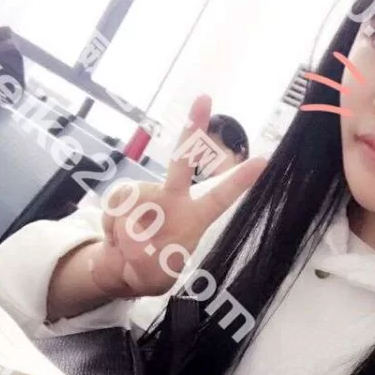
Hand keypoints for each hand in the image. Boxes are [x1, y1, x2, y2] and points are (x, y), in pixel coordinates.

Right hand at [87, 95, 264, 297]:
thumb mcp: (156, 276)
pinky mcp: (122, 195)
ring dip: (126, 232)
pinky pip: (113, 208)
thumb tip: (132, 242)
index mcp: (194, 218)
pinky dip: (111, 227)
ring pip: (132, 205)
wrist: (124, 268)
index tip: (263, 161)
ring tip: (131, 246)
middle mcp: (173, 198)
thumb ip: (148, 260)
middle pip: (182, 160)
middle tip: (204, 97)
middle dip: (193, 127)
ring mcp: (147, 194)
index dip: (239, 181)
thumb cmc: (152, 269)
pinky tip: (118, 236)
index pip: (220, 197)